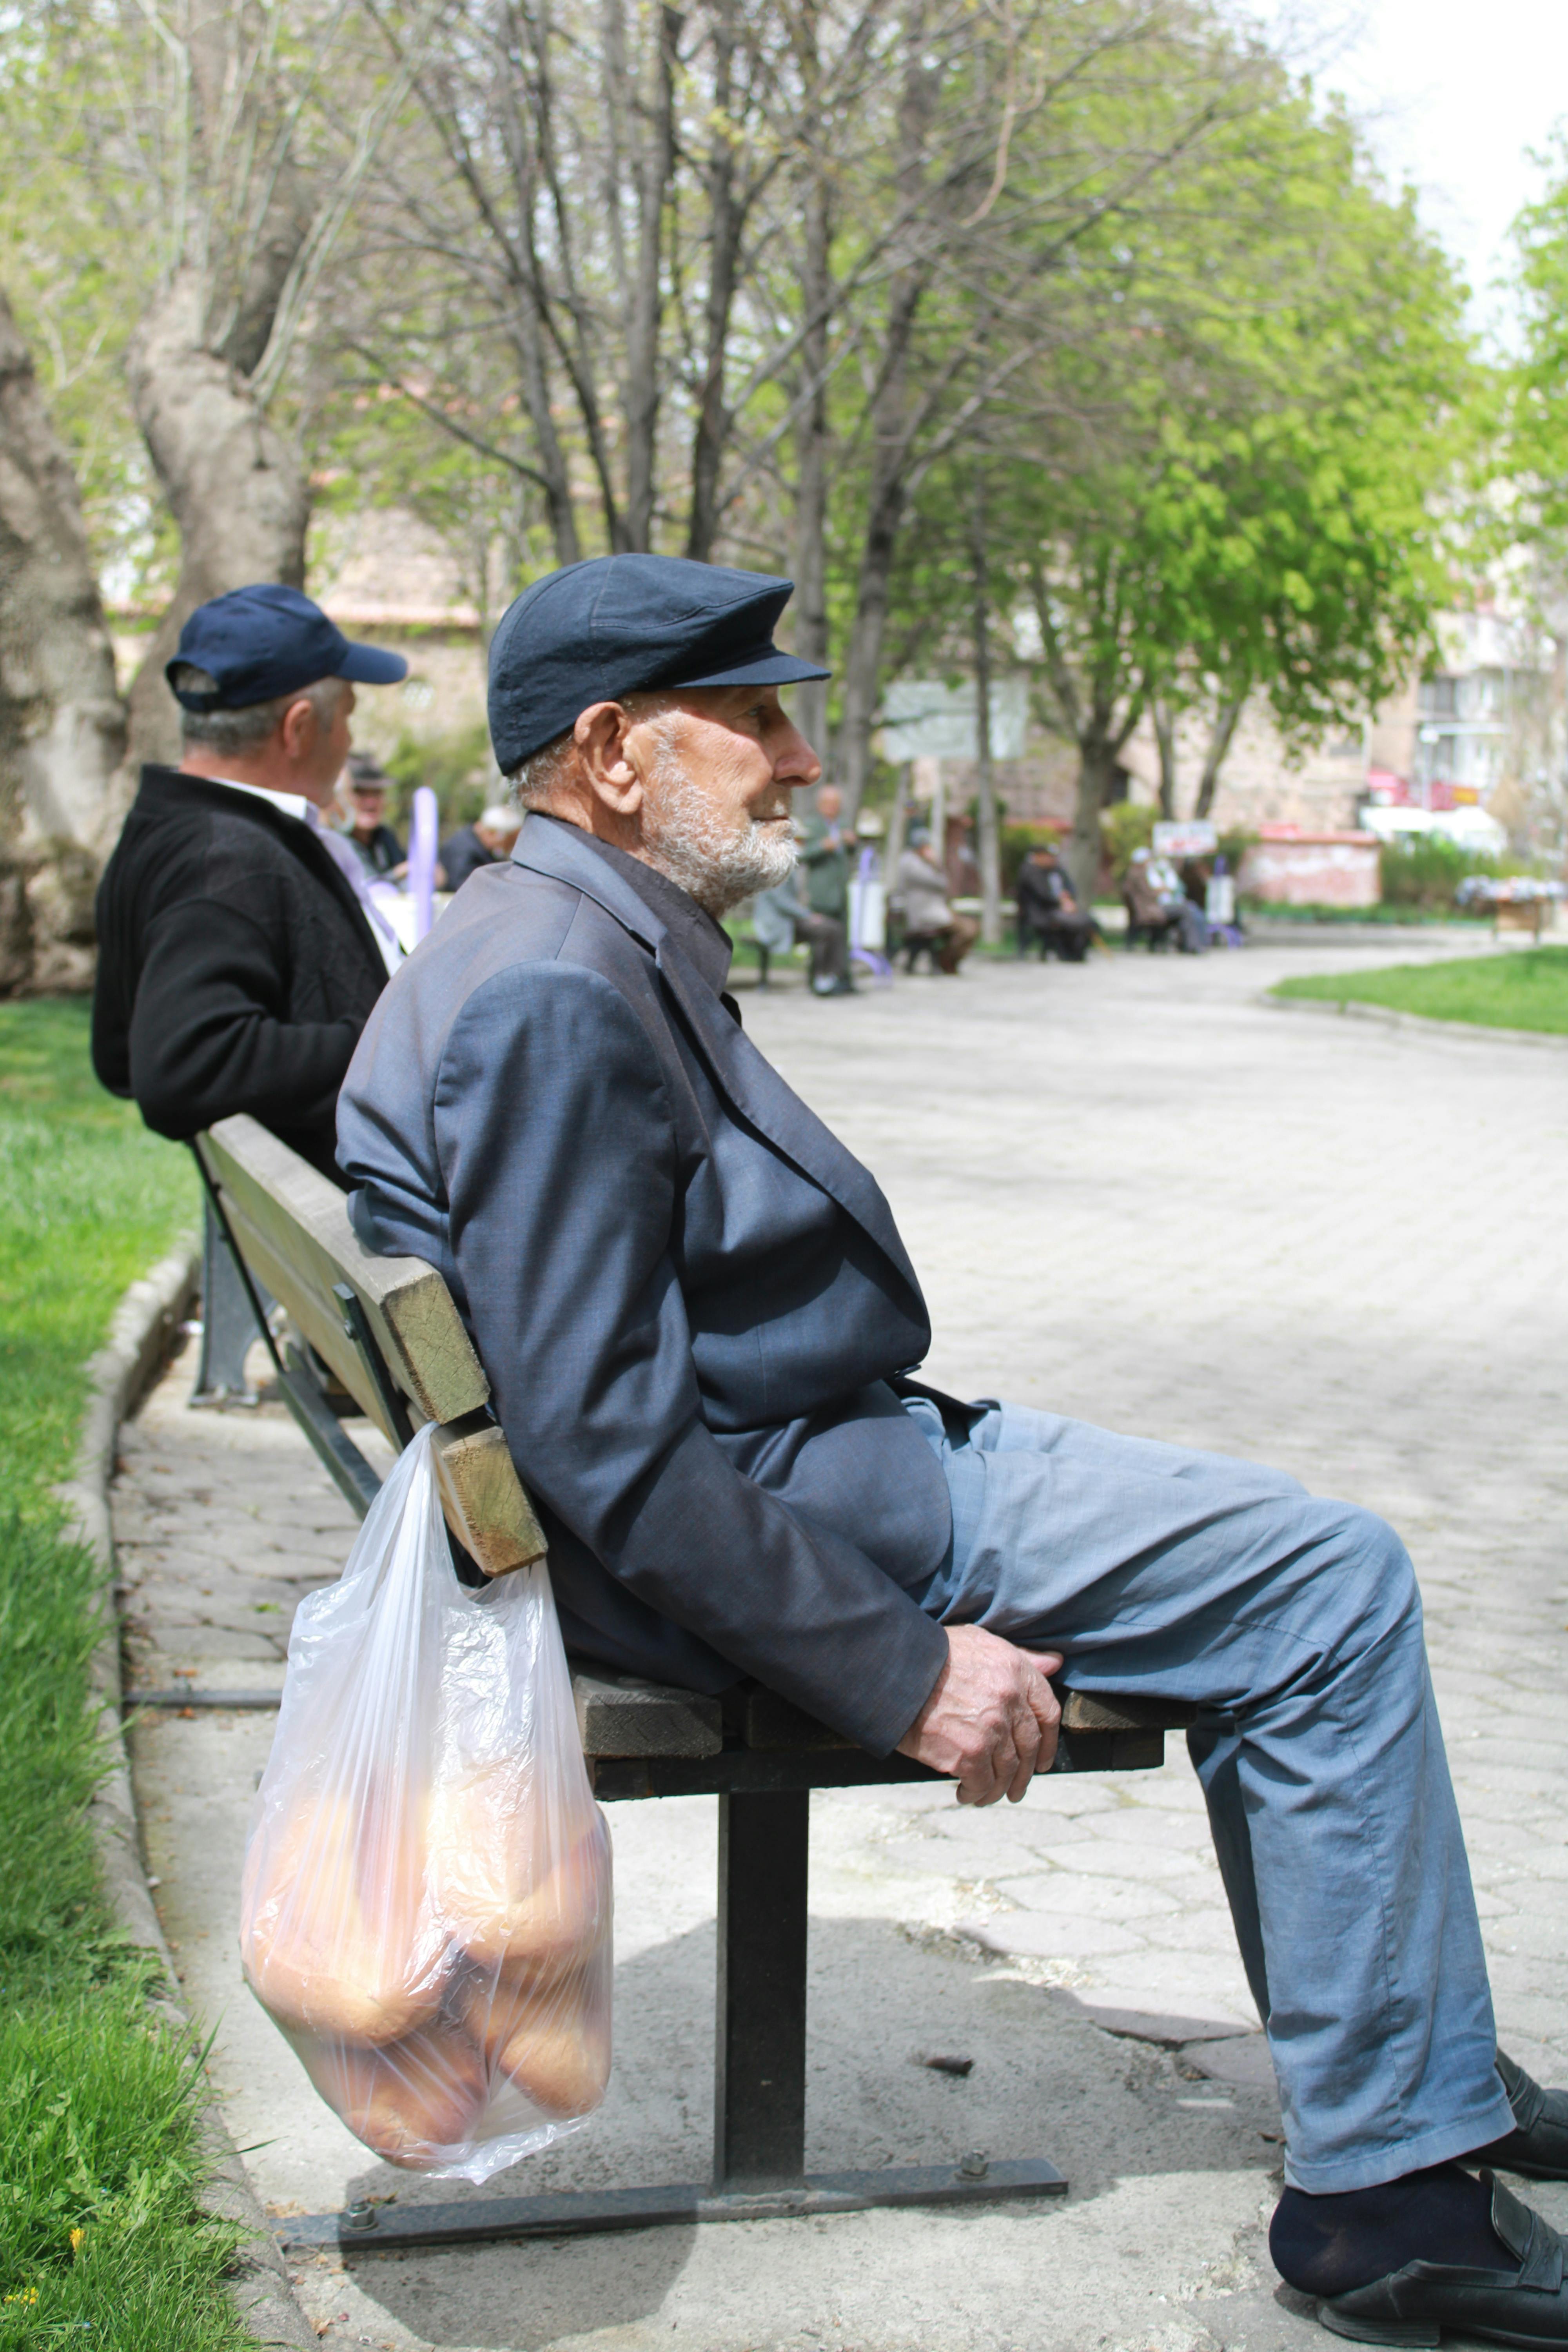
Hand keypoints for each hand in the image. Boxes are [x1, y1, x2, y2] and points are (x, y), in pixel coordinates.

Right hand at [897, 1625, 1061, 1805]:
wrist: (893, 1670)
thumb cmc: (933, 1653)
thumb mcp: (982, 1642)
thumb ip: (1022, 1657)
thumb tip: (1055, 1663)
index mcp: (1016, 1672)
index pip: (1047, 1712)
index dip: (1048, 1741)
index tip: (1042, 1760)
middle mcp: (1010, 1702)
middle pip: (1029, 1747)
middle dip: (1024, 1773)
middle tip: (1015, 1789)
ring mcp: (991, 1730)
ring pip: (1007, 1770)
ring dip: (999, 1788)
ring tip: (987, 1796)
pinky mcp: (968, 1753)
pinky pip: (981, 1783)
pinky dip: (975, 1794)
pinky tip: (966, 1794)